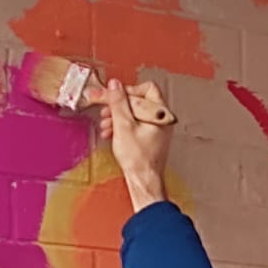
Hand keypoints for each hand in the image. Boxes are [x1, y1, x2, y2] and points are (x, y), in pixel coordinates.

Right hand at [98, 79, 169, 211]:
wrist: (143, 181)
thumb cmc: (139, 160)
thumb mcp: (123, 126)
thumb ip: (118, 103)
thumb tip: (115, 85)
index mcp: (161, 114)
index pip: (146, 89)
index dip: (128, 91)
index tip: (114, 97)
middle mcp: (162, 120)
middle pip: (139, 100)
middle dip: (119, 106)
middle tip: (106, 110)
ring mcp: (157, 129)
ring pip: (135, 113)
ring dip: (118, 116)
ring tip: (106, 124)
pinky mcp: (150, 138)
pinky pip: (136, 124)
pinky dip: (123, 126)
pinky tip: (112, 132)